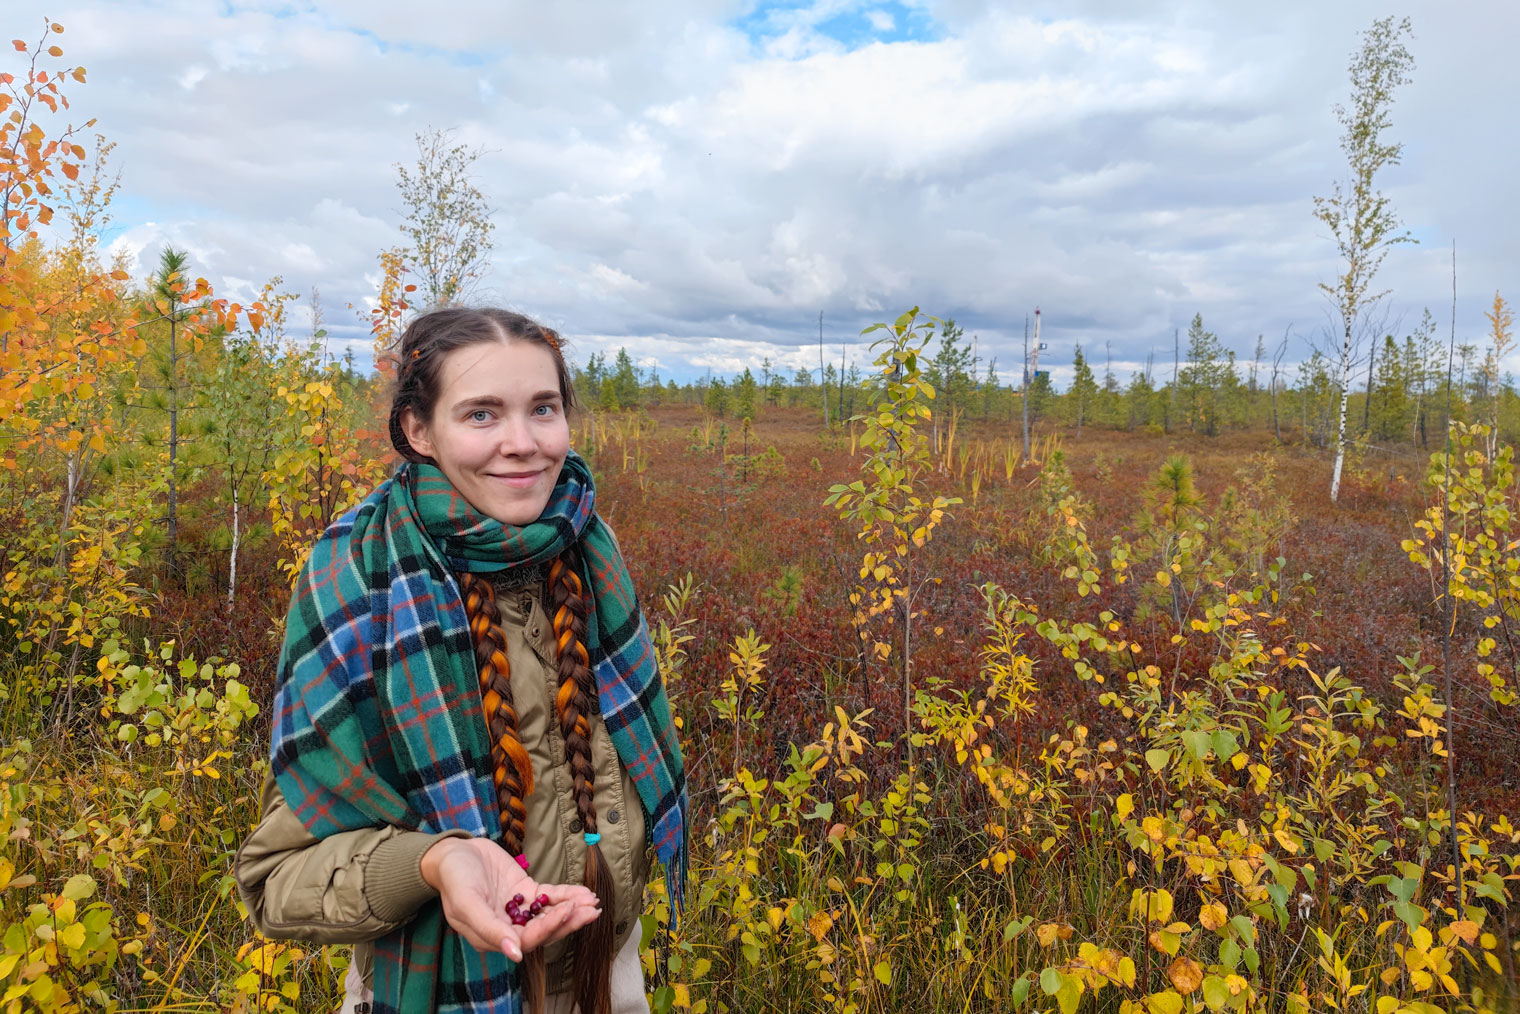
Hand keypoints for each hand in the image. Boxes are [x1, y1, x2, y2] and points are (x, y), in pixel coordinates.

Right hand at [420, 837, 600, 961]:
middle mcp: (508, 927)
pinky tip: (583, 892)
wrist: (453, 852)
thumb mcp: (465, 902)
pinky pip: (550, 896)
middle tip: (591, 911)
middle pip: (544, 930)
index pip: (527, 940)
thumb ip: (488, 928)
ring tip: (593, 903)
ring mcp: (518, 909)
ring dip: (572, 909)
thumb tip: (514, 954)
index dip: (548, 928)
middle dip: (569, 921)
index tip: (567, 913)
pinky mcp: (525, 891)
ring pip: (550, 914)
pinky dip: (567, 894)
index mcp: (492, 937)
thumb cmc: (454, 878)